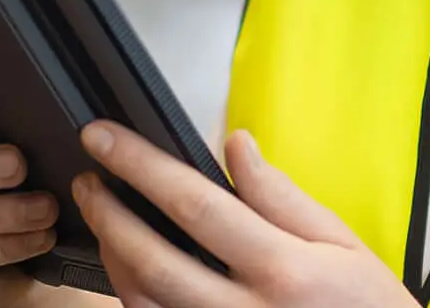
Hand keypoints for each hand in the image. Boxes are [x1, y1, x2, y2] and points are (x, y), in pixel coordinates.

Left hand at [72, 120, 417, 307]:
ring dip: (112, 256)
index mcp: (282, 269)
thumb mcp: (343, 245)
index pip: (194, 203)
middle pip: (151, 258)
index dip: (140, 165)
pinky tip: (128, 268)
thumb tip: (236, 144)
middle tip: (87, 178)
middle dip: (107, 212)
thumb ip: (283, 197)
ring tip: (103, 219)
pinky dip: (131, 297)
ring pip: (141, 302)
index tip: (103, 137)